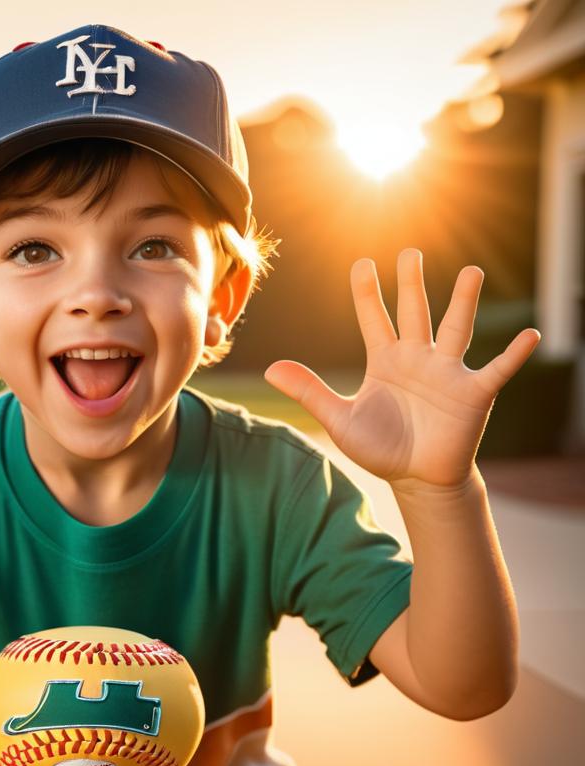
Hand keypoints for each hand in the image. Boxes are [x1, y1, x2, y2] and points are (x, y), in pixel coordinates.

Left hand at [263, 248, 540, 490]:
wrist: (416, 480)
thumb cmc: (381, 448)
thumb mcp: (339, 419)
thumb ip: (309, 391)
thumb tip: (268, 368)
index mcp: (385, 361)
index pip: (374, 318)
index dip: (366, 293)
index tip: (361, 263)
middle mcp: (418, 358)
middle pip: (414, 312)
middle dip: (412, 283)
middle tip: (410, 251)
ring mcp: (447, 373)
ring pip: (457, 329)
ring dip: (464, 302)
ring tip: (471, 272)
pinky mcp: (473, 394)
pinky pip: (497, 370)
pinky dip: (513, 354)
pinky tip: (530, 335)